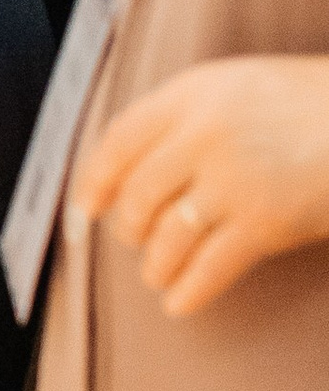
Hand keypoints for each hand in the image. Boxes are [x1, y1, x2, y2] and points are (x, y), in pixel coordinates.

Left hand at [74, 55, 328, 317]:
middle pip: (136, 195)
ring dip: (155, 265)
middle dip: (130, 228)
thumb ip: (188, 116)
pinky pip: (208, 268)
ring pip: (165, 237)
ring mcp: (233, 180)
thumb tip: (134, 164)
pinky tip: (179, 303)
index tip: (85, 207)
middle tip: (136, 240)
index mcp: (193, 93)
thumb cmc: (312, 104)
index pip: (118, 140)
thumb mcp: (240, 86)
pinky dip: (187, 291)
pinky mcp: (264, 222)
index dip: (93, 180)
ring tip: (158, 275)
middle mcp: (204, 134)